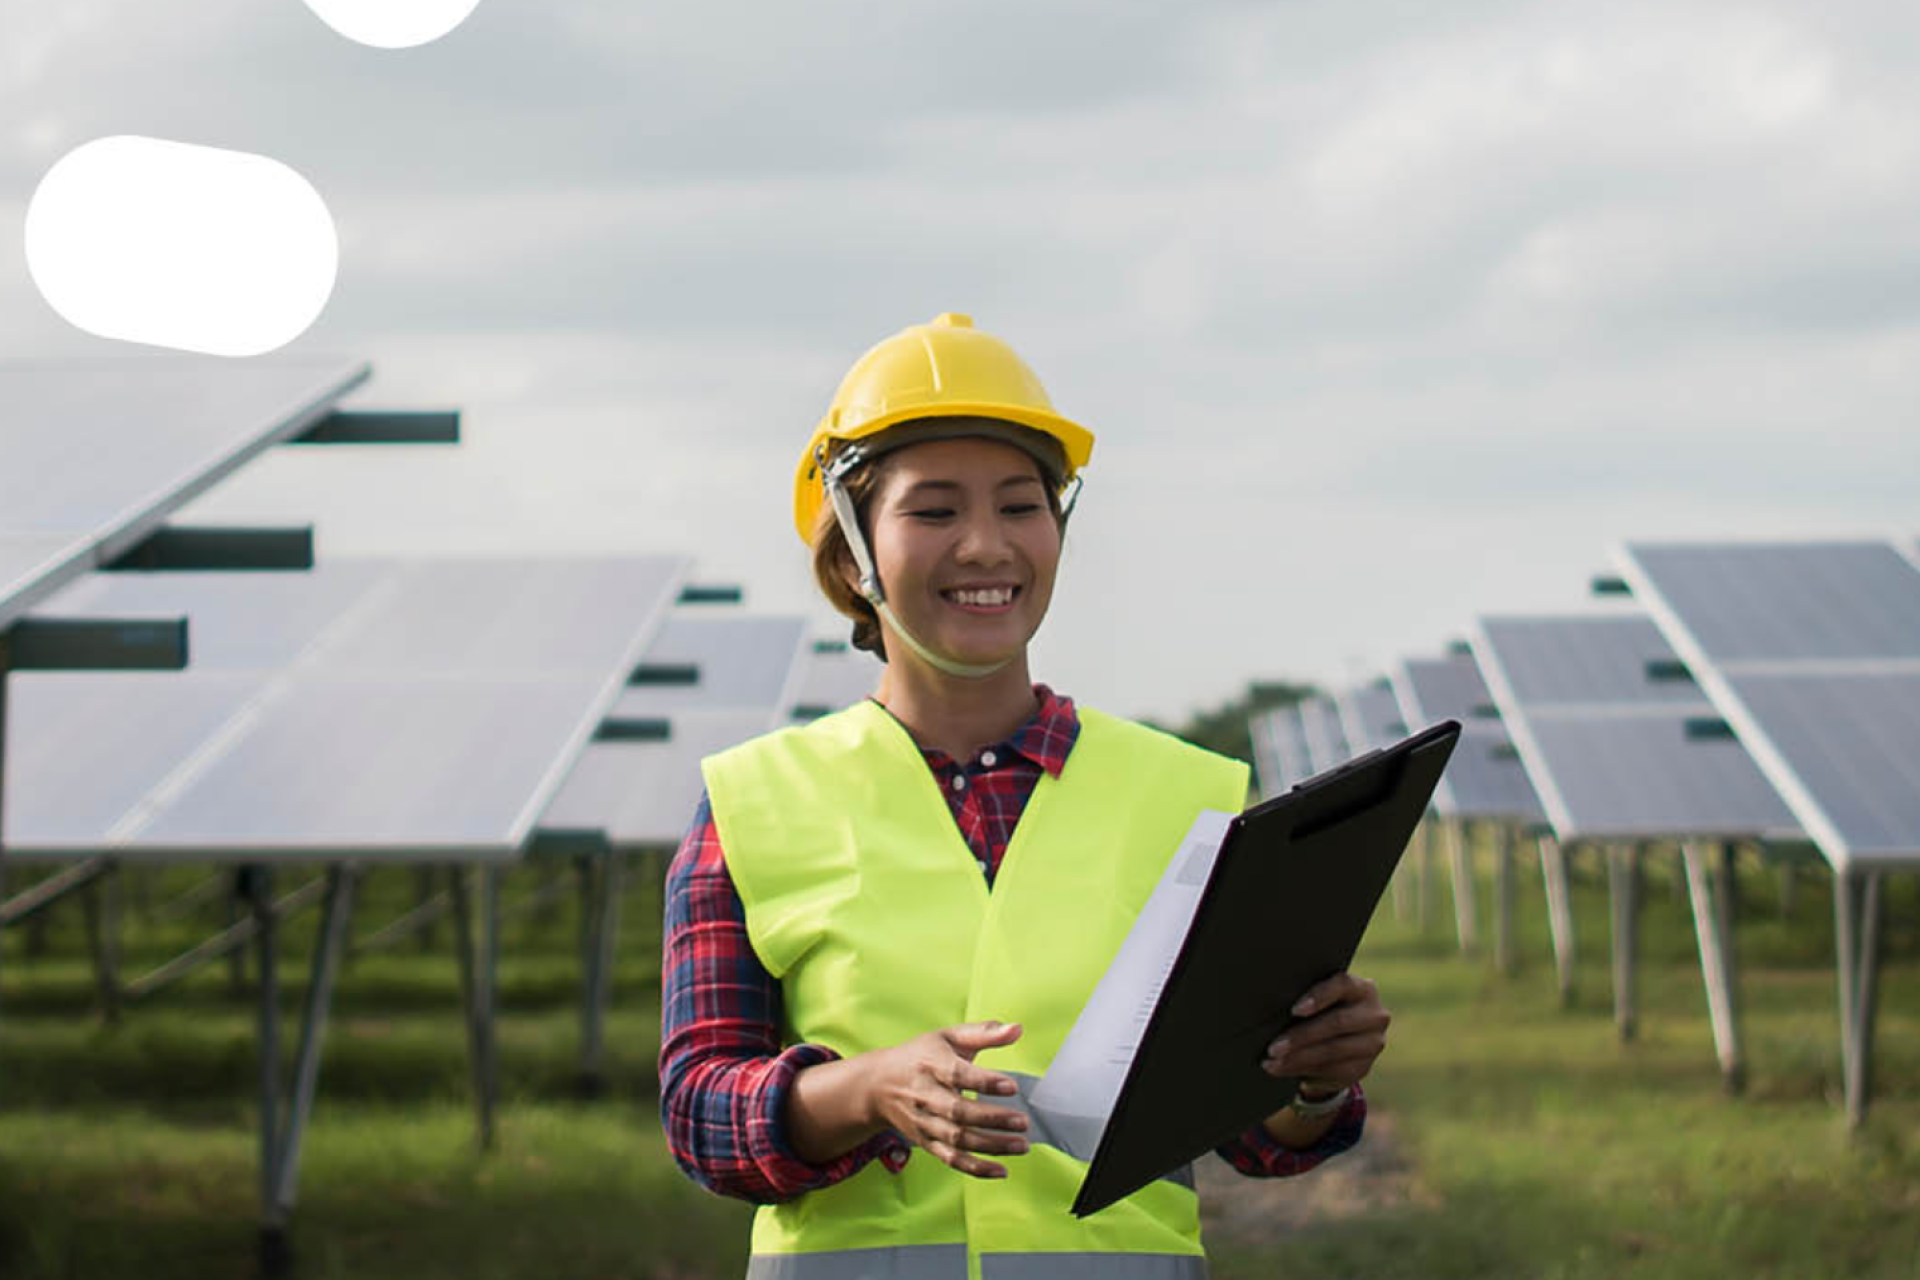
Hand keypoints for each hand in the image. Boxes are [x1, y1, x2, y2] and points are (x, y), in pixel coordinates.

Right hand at [862, 1020, 1030, 1178]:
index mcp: (930, 1064)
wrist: (877, 1085)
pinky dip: (976, 1168)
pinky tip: (1001, 1170)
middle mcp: (925, 1095)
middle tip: (1022, 1121)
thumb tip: (1017, 1029)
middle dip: (992, 1119)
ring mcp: (924, 1122)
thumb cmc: (920, 1056)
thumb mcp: (948, 1037)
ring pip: (957, 1139)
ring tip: (1021, 1144)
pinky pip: (951, 1159)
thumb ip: (984, 1033)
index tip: (1012, 1086)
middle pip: (958, 1112)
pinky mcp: (926, 1142)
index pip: (957, 1074)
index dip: (984, 1082)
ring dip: (991, 1145)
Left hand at [1261, 972, 1388, 1095]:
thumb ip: (1305, 999)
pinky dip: (1303, 1070)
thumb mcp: (1318, 1000)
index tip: (1294, 1010)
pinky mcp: (1364, 1068)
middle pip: (1337, 1023)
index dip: (1319, 996)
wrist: (1340, 1040)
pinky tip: (1282, 1069)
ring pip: (1332, 1051)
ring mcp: (1373, 1043)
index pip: (1343, 985)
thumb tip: (1267, 1005)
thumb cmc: (1320, 1010)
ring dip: (1298, 1058)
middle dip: (1301, 1036)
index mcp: (1362, 989)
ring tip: (1272, 1062)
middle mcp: (1374, 1015)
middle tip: (1273, 1047)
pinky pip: (1332, 1070)